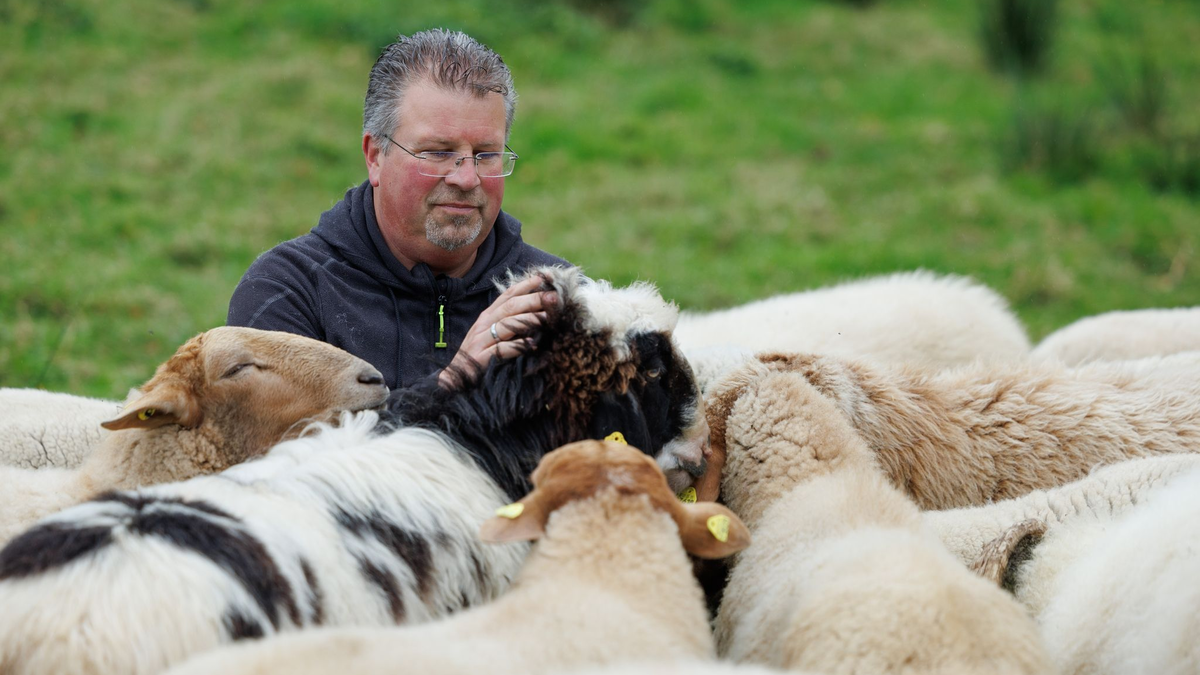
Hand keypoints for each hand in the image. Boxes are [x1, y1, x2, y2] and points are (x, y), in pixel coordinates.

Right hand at [439, 275, 558, 386]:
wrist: (454, 379)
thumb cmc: (477, 355)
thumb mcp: (491, 334)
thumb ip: (508, 323)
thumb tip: (535, 314)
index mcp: (487, 316)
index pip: (507, 296)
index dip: (524, 286)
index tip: (542, 278)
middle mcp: (484, 325)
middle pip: (510, 307)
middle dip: (532, 300)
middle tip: (553, 296)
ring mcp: (481, 341)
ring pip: (507, 324)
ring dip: (528, 319)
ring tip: (546, 317)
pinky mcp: (481, 358)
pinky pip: (501, 349)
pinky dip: (517, 346)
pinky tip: (531, 345)